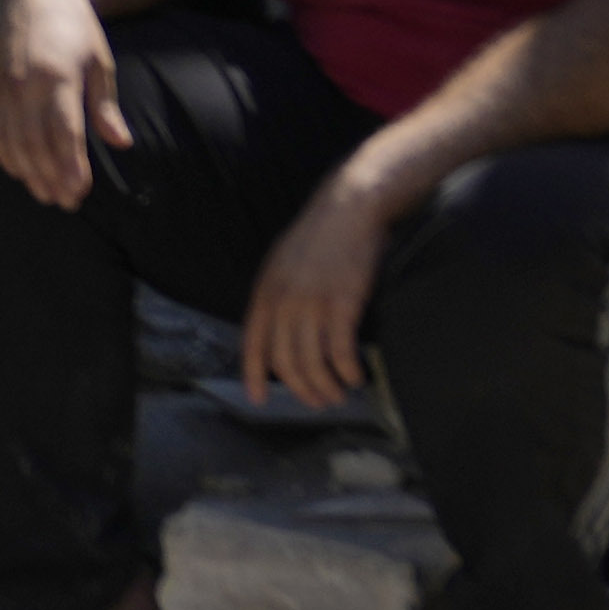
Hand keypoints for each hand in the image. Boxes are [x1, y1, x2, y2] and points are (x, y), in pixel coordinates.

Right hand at [0, 0, 122, 208]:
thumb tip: (121, 142)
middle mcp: (25, 82)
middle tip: (67, 202)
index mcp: (58, 73)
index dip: (70, 165)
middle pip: (35, 142)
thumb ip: (105, 105)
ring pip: (12, 141)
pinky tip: (19, 171)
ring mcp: (3, 85)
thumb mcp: (99, 62)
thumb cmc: (76, 28)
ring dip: (29, 172)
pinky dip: (4, 154)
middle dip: (51, 177)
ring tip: (46, 194)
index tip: (80, 191)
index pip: (63, 131)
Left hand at [239, 180, 394, 408]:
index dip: (253, 375)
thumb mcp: (283, 262)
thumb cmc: (320, 235)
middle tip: (318, 401)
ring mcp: (312, 304)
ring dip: (326, 387)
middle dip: (301, 390)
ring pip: (313, 363)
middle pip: (286, 362)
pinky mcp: (342, 304)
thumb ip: (277, 295)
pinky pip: (341, 353)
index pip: (253, 344)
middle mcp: (284, 302)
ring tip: (338, 394)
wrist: (349, 208)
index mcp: (266, 292)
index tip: (257, 400)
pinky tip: (356, 377)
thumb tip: (278, 329)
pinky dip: (348, 372)